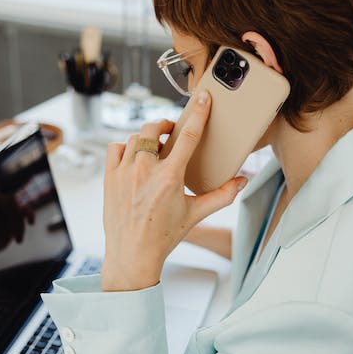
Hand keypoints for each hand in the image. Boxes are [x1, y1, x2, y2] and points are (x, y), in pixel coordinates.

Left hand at [101, 90, 247, 291]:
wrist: (132, 255)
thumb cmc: (164, 236)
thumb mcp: (196, 214)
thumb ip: (222, 196)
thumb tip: (242, 181)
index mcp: (170, 178)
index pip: (187, 136)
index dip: (198, 114)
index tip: (202, 98)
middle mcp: (145, 171)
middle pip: (155, 128)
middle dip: (166, 125)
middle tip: (173, 132)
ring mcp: (124, 173)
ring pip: (135, 137)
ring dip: (147, 138)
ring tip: (155, 148)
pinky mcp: (109, 177)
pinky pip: (115, 148)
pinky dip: (125, 147)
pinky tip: (134, 156)